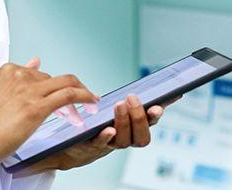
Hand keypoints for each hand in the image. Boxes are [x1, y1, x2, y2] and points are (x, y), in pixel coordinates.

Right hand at [0, 57, 99, 168]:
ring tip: (89, 104)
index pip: (40, 74)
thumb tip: (35, 61)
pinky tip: (91, 102)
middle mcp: (20, 75)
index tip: (59, 100)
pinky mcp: (36, 107)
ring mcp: (28, 90)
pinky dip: (84, 96)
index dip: (52, 88)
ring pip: (66, 84)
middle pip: (54, 80)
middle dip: (68, 93)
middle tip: (76, 109)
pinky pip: (68, 95)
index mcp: (9, 71)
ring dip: (81, 94)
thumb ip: (14, 78)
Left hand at [12, 93, 182, 176]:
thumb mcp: (116, 110)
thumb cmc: (95, 125)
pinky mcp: (89, 148)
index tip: (165, 101)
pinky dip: (105, 137)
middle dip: (139, 117)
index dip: (158, 113)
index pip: (151, 122)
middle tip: (132, 100)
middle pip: (141, 136)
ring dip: (124, 123)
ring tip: (119, 106)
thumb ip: (136, 99)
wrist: (67, 145)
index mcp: (131, 129)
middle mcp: (123, 139)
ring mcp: (107, 146)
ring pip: (123, 140)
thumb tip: (157, 84)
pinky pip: (99, 144)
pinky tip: (106, 129)